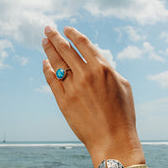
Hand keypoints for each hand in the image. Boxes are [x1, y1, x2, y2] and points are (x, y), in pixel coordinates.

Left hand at [42, 26, 144, 167]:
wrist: (113, 140)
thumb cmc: (123, 114)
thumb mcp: (124, 86)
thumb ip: (109, 69)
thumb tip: (96, 60)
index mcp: (103, 68)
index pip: (83, 43)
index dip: (73, 34)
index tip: (67, 29)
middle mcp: (86, 74)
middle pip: (66, 49)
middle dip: (55, 36)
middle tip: (48, 28)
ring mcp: (73, 87)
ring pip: (56, 62)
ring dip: (49, 49)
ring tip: (44, 41)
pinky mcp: (63, 101)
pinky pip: (52, 80)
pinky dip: (47, 69)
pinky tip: (45, 63)